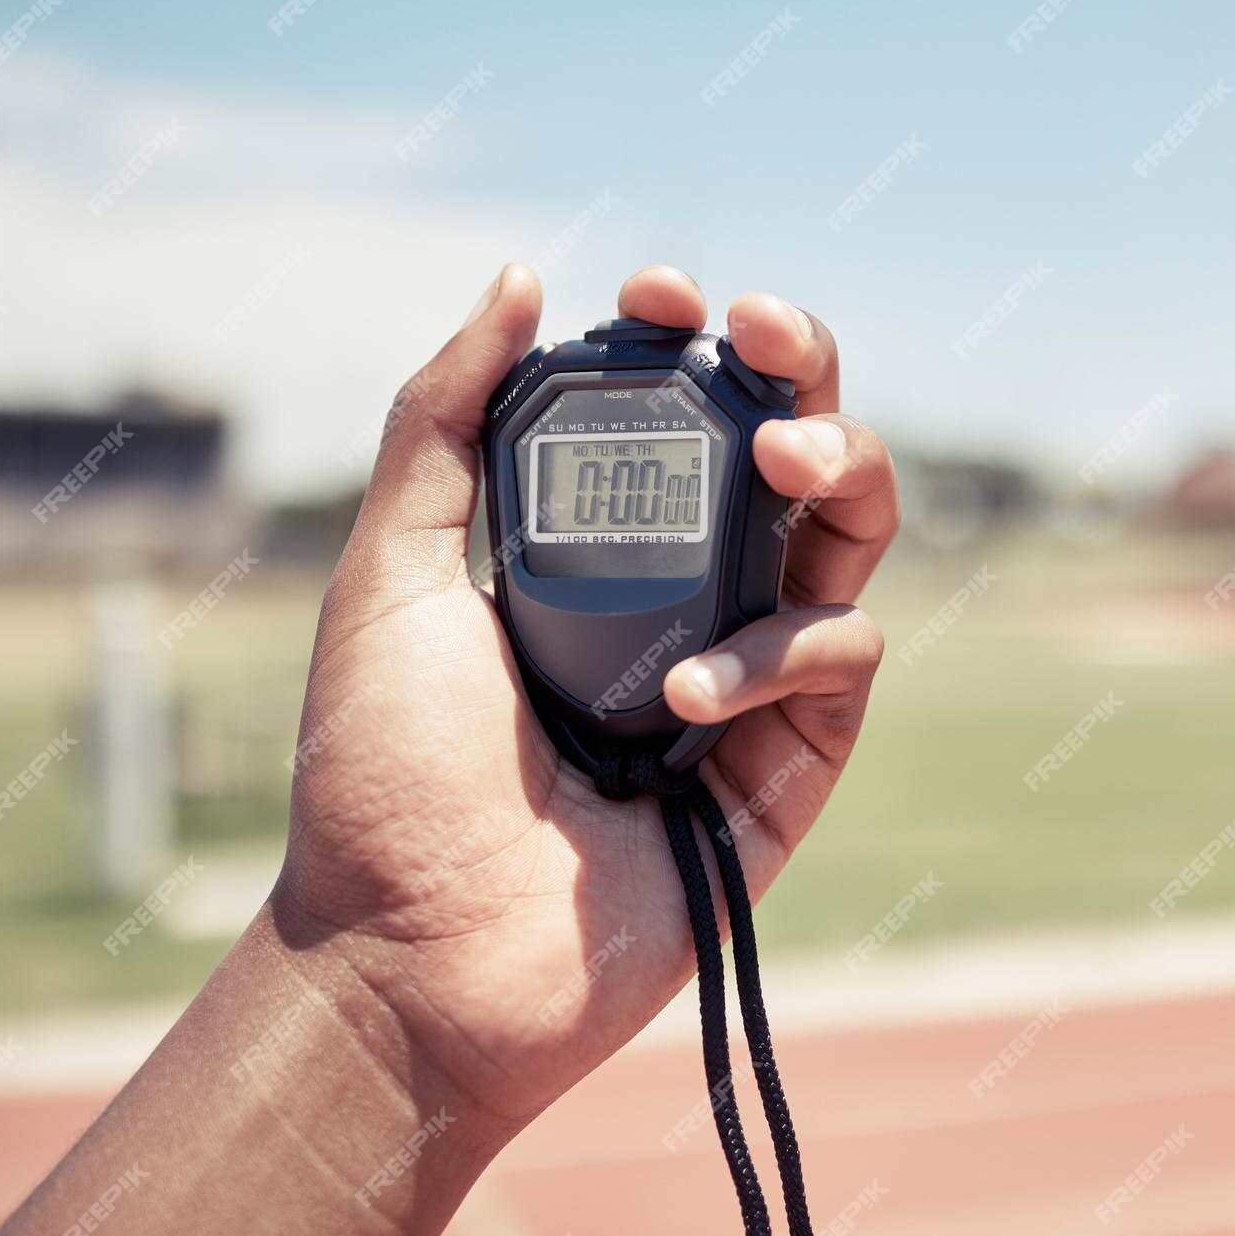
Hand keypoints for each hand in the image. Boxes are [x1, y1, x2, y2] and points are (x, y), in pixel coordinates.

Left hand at [274, 263, 896, 1124]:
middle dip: (802, 372)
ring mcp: (750, 676)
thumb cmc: (381, 772)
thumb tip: (520, 280)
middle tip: (768, 334)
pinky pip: (840, 658)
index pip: (677, 415)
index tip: (658, 294)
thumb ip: (440, 421)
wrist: (414, 955)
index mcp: (597, 548)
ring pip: (854, 537)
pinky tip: (690, 694)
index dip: (690, 338)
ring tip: (786, 456)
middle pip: (793, 453)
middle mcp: (688, 597)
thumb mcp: (388, 573)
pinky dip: (781, 650)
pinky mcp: (794, 761)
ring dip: (843, 468)